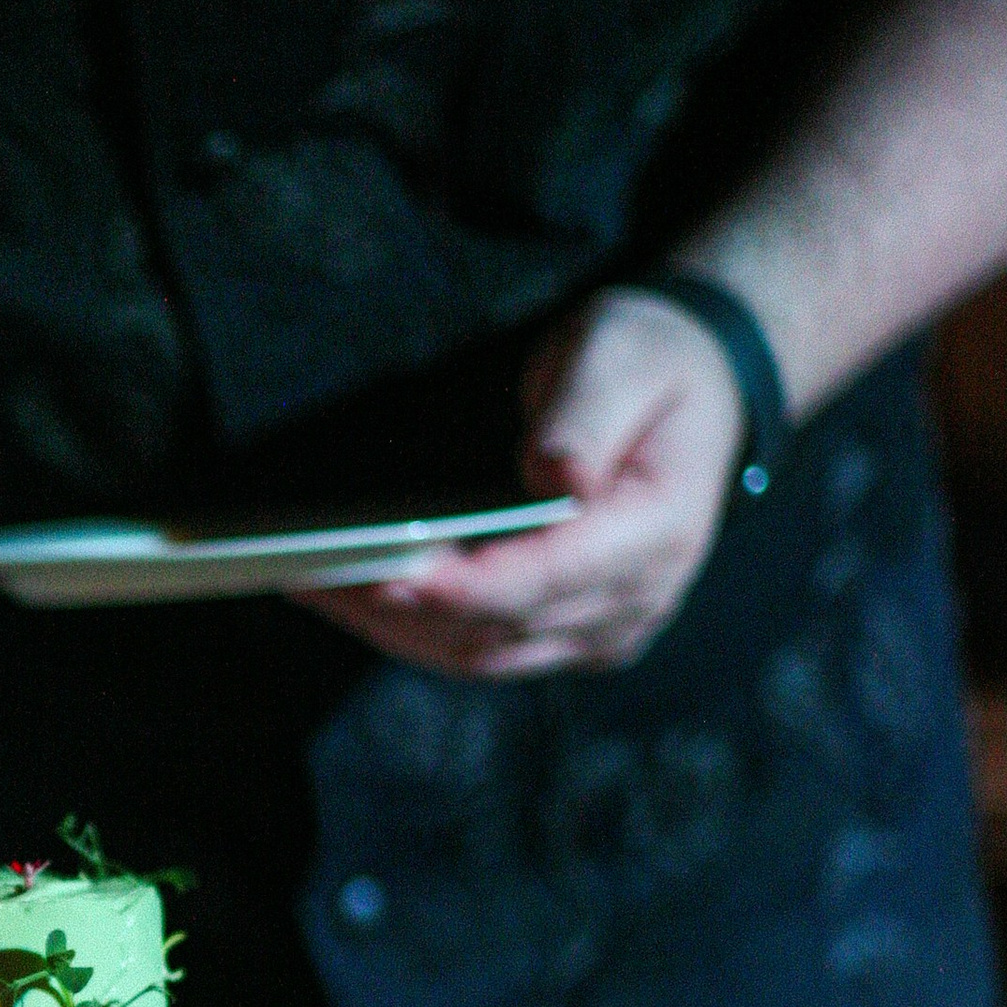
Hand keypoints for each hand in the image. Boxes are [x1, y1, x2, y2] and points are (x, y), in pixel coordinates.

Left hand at [315, 295, 751, 678]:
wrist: (696, 393)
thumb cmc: (652, 364)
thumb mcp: (623, 353)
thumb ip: (586, 414)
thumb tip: (551, 476)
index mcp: (659, 530)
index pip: (545, 578)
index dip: (463, 586)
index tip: (390, 576)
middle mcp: (635, 597)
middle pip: (497, 628)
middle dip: (398, 608)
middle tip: (311, 576)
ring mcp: (603, 626)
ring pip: (479, 653)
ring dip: (391, 628)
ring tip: (310, 585)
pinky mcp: (569, 633)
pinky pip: (483, 650)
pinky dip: (414, 630)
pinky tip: (354, 597)